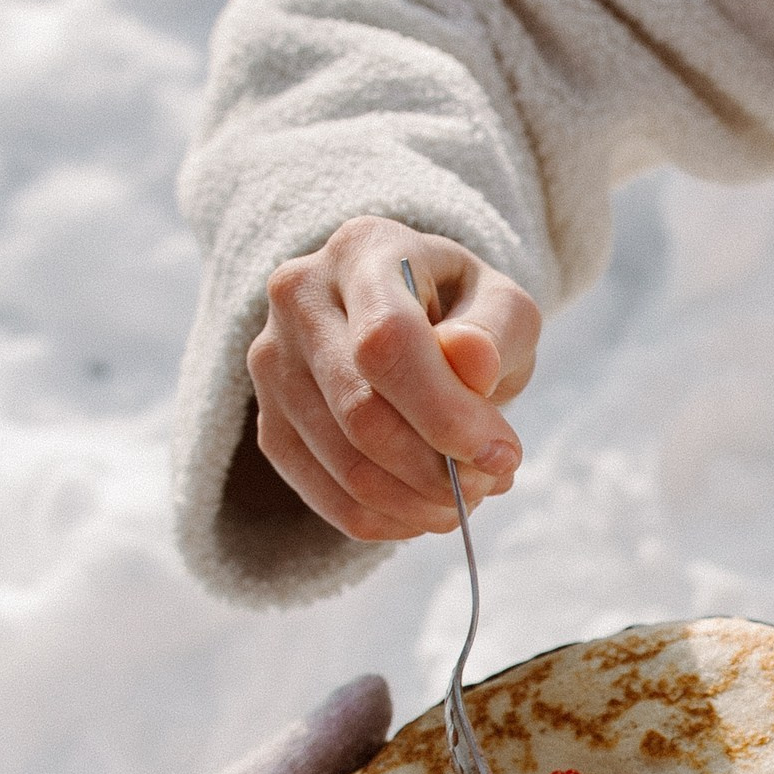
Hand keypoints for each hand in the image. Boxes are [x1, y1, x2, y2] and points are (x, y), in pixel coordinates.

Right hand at [247, 216, 541, 543]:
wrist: (412, 318)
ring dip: (420, 503)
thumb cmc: (464, 312)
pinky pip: (325, 496)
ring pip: (343, 465)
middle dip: (439, 469)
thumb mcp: (501, 305)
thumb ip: (496, 330)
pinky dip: (388, 521)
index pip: (387, 343)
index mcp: (361, 251)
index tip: (503, 453)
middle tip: (494, 481)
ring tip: (470, 496)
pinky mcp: (270, 423)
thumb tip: (472, 365)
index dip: (446, 412)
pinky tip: (428, 512)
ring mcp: (271, 364)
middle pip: (362, 414)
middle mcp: (298, 299)